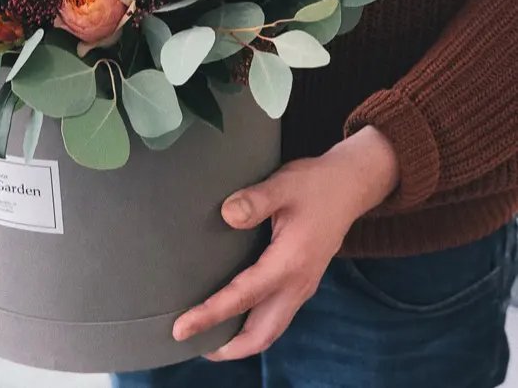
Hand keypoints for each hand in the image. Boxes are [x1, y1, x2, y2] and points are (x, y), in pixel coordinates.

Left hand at [172, 125, 398, 359]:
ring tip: (207, 339)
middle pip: (261, 334)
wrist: (350, 186)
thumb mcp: (283, 185)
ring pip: (270, 330)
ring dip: (240, 342)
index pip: (243, 297)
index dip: (210, 315)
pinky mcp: (302, 282)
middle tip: (190, 343)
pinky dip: (253, 327)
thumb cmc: (314, 184)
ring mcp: (302, 286)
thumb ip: (255, 200)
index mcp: (289, 264)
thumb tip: (226, 214)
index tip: (181, 328)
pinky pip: (276, 317)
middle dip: (227, 347)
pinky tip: (235, 316)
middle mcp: (297, 284)